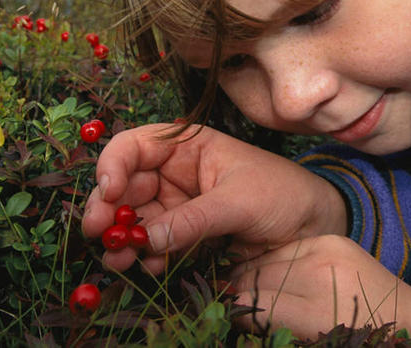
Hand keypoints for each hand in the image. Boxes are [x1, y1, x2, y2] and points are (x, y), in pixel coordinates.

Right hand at [81, 124, 347, 273]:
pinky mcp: (184, 234)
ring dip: (121, 237)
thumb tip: (144, 239)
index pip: (137, 144)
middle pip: (126, 184)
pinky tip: (146, 266)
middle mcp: (176, 171)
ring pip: (135, 217)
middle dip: (108, 207)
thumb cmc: (283, 193)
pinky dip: (144, 255)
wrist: (313, 227)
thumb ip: (193, 220)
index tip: (108, 190)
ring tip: (117, 257)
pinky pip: (154, 242)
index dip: (114, 163)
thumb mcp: (239, 201)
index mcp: (189, 145)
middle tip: (97, 232)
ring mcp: (178, 203)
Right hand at [225, 235, 410, 340]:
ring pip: (266, 260)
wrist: (408, 321)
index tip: (221, 319)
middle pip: (256, 279)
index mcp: (317, 310)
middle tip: (222, 304)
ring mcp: (327, 250)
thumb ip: (273, 326)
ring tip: (237, 291)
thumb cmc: (358, 340)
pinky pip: (286, 249)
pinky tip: (263, 276)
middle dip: (235, 293)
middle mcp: (320, 273)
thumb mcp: (313, 339)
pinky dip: (270, 263)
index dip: (233, 313)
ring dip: (247, 276)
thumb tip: (233, 311)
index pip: (254, 305)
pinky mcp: (332, 240)